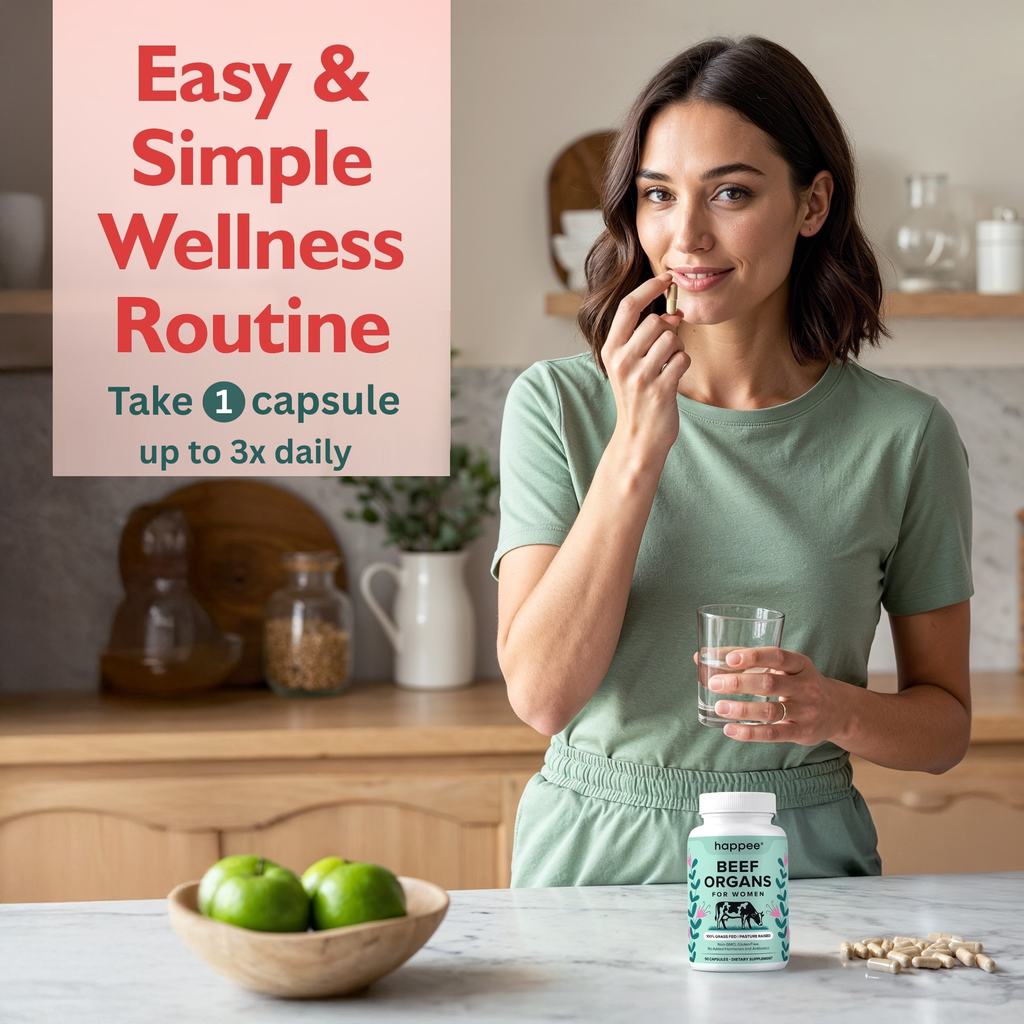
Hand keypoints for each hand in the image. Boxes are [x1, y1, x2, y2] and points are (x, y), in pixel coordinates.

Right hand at [601, 271, 688, 458]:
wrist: (638, 437)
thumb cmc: (636, 396)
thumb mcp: (627, 364)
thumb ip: (641, 337)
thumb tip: (672, 313)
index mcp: (610, 350)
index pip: (628, 306)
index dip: (650, 287)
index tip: (667, 277)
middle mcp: (622, 361)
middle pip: (655, 322)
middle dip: (668, 330)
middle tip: (666, 347)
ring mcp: (640, 377)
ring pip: (672, 339)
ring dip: (677, 350)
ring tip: (667, 366)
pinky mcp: (659, 390)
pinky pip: (683, 360)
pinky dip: (683, 365)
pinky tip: (673, 378)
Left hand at [691, 647, 846, 743]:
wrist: (838, 710)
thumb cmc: (798, 682)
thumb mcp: (784, 667)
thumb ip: (748, 660)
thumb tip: (702, 656)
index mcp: (800, 664)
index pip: (778, 656)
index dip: (754, 657)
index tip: (730, 659)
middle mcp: (805, 686)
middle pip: (770, 683)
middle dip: (739, 683)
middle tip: (714, 683)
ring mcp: (805, 711)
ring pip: (769, 711)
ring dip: (741, 709)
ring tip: (719, 707)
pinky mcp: (801, 733)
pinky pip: (772, 734)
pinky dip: (749, 733)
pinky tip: (730, 729)